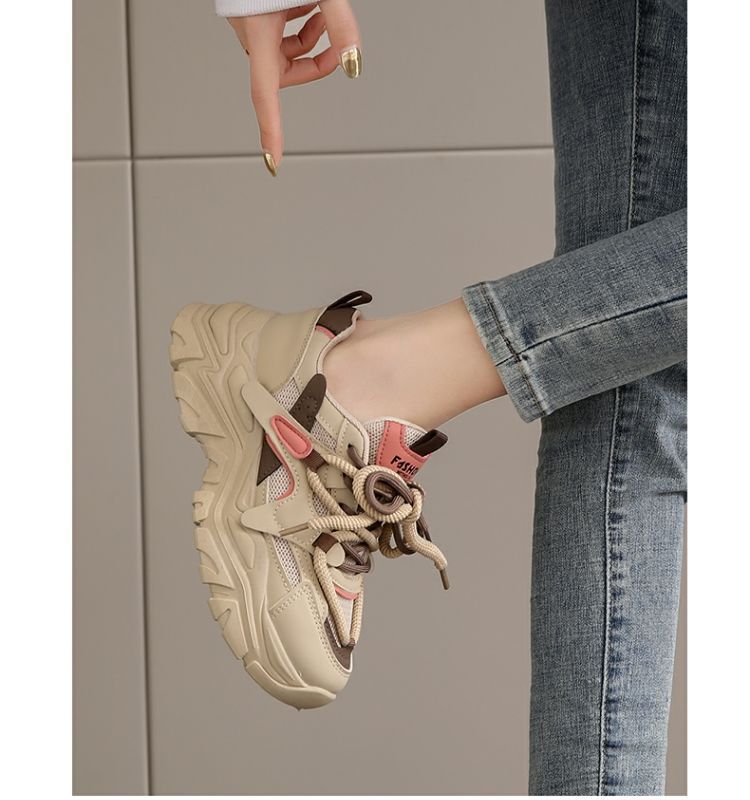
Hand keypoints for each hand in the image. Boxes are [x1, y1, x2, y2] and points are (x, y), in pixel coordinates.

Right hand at [228, 0, 361, 175]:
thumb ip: (341, 25)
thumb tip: (356, 64)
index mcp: (258, 34)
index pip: (265, 97)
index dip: (271, 131)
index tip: (274, 160)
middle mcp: (251, 33)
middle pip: (283, 74)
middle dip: (314, 64)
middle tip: (336, 41)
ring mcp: (252, 23)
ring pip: (284, 53)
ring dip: (309, 41)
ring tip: (320, 8)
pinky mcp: (256, 11)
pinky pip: (281, 32)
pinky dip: (301, 24)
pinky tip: (310, 3)